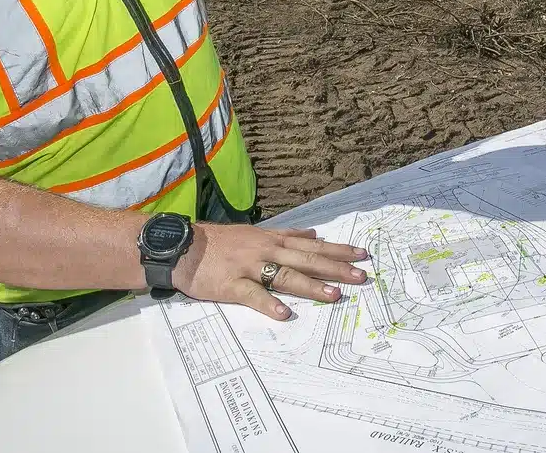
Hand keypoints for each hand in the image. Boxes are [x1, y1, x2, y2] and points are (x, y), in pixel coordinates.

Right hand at [173, 223, 368, 319]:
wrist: (184, 246)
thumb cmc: (221, 241)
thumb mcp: (257, 232)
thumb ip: (287, 234)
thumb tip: (313, 233)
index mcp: (274, 240)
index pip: (312, 245)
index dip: (338, 250)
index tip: (362, 254)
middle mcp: (266, 251)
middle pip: (306, 259)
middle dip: (335, 268)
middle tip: (360, 276)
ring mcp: (250, 267)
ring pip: (285, 276)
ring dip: (311, 286)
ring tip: (333, 295)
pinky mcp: (232, 284)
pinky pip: (253, 295)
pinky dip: (269, 304)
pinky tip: (285, 314)